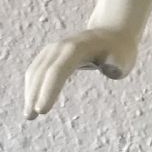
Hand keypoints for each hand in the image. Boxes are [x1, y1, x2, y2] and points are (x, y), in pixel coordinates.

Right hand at [23, 27, 137, 118]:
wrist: (111, 34)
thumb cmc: (118, 51)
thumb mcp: (123, 58)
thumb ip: (116, 64)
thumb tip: (110, 69)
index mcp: (77, 49)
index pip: (58, 71)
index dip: (49, 91)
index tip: (43, 110)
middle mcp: (60, 47)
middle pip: (42, 72)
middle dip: (35, 94)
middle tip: (31, 117)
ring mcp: (53, 50)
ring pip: (35, 71)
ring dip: (30, 92)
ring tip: (29, 116)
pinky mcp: (49, 55)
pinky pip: (36, 71)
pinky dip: (32, 87)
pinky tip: (31, 103)